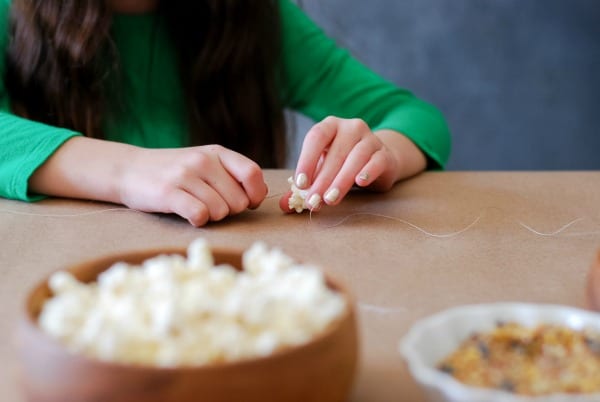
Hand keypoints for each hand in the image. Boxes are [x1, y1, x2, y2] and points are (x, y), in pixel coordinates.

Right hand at [120, 145, 267, 225]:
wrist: (129, 169)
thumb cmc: (175, 172)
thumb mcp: (206, 163)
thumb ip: (233, 175)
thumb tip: (260, 194)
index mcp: (217, 152)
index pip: (252, 173)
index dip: (255, 194)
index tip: (247, 203)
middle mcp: (203, 160)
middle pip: (238, 201)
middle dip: (228, 210)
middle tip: (209, 203)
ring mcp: (185, 175)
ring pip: (220, 211)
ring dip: (211, 216)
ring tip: (195, 206)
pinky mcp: (169, 192)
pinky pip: (200, 215)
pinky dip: (198, 220)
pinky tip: (188, 214)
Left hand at [279, 116, 425, 211]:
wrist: (378, 161)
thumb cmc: (342, 164)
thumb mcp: (321, 171)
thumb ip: (303, 187)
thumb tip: (283, 205)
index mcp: (330, 126)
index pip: (316, 137)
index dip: (307, 160)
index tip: (300, 184)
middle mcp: (351, 127)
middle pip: (335, 153)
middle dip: (322, 180)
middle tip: (314, 201)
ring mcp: (370, 138)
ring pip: (356, 157)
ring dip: (342, 180)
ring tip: (331, 199)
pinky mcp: (385, 154)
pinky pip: (377, 161)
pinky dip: (368, 171)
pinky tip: (360, 183)